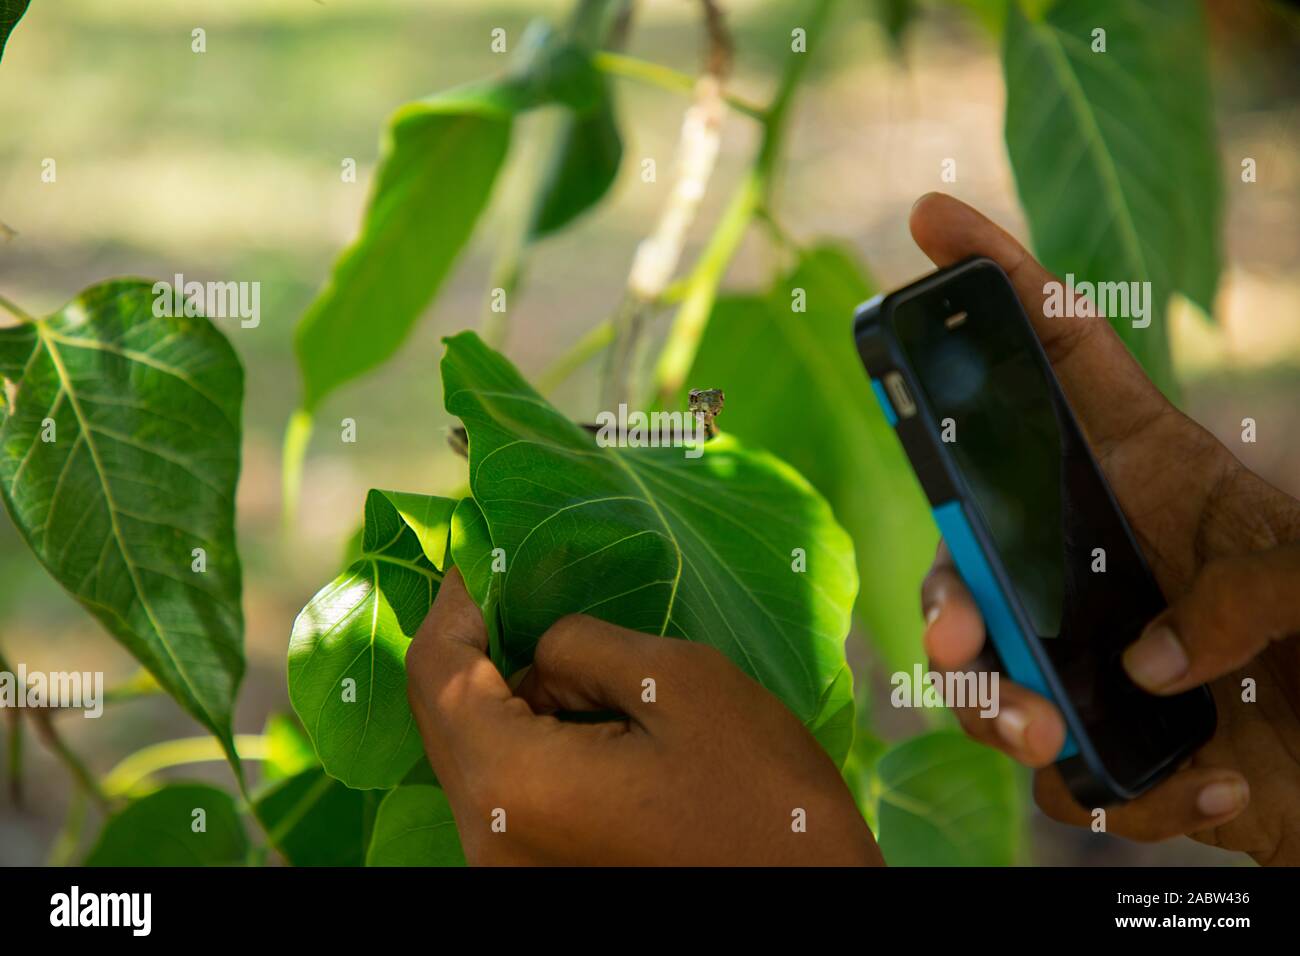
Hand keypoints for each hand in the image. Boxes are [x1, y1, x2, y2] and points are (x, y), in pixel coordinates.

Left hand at [405, 568, 881, 865]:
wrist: (811, 901)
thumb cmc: (761, 797)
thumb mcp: (676, 682)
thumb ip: (581, 645)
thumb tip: (539, 652)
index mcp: (513, 785)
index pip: (437, 675)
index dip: (453, 603)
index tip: (482, 555)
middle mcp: (488, 840)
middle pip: (445, 719)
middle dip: (479, 648)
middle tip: (524, 589)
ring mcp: (508, 870)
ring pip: (475, 756)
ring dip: (509, 698)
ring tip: (574, 659)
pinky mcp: (537, 879)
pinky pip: (506, 793)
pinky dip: (528, 742)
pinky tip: (583, 715)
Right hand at [910, 192, 1299, 864]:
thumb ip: (1252, 586)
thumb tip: (1153, 661)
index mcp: (1143, 476)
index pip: (1058, 363)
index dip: (995, 282)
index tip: (933, 220)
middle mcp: (1098, 560)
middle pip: (976, 550)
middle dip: (945, 594)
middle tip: (952, 636)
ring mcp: (1095, 656)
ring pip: (990, 673)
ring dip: (998, 710)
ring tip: (1049, 737)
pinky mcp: (1113, 748)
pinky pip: (1071, 776)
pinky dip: (1125, 794)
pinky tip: (1217, 789)